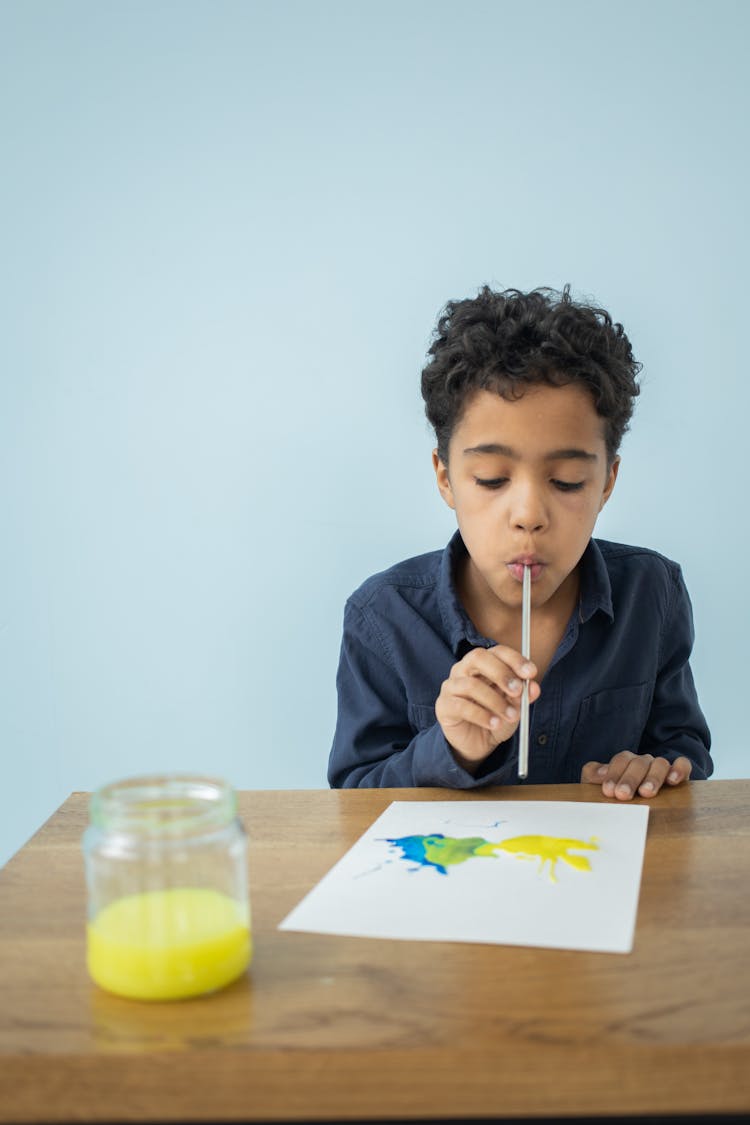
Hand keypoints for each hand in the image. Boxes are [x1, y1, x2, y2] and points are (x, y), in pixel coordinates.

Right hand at [435, 645, 539, 770]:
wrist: (477, 743)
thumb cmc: (495, 717)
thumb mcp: (514, 706)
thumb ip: (522, 696)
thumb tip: (534, 687)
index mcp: (483, 664)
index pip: (497, 651)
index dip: (515, 659)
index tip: (531, 673)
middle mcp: (463, 669)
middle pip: (478, 658)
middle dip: (501, 673)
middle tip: (518, 690)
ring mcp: (451, 686)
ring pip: (471, 684)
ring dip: (495, 701)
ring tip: (511, 716)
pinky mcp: (443, 706)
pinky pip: (461, 706)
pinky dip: (482, 715)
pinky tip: (494, 723)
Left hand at [581, 750, 692, 799]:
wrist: (638, 810)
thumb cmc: (618, 795)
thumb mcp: (601, 786)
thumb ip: (593, 776)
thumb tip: (600, 773)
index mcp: (625, 762)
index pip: (621, 761)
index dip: (614, 774)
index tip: (609, 791)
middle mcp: (644, 762)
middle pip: (639, 763)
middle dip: (630, 779)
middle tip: (623, 795)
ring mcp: (661, 768)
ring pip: (660, 763)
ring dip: (653, 777)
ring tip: (647, 792)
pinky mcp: (680, 775)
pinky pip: (683, 765)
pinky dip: (680, 769)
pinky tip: (673, 780)